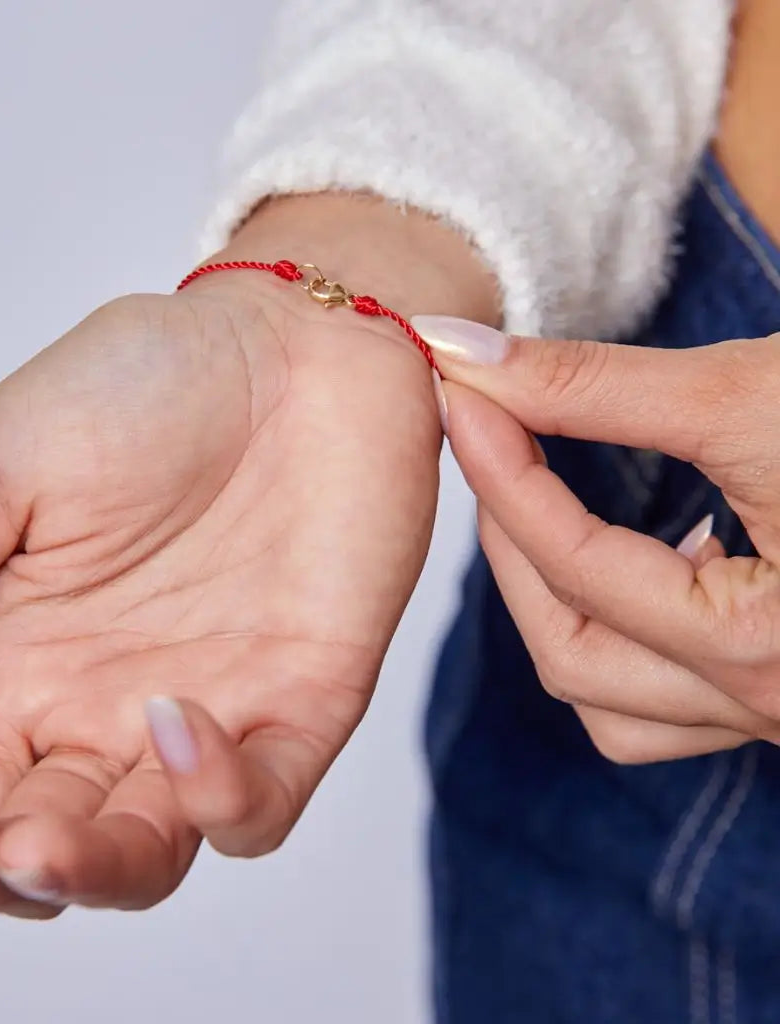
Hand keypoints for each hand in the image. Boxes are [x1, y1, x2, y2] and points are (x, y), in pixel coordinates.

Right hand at [0, 268, 441, 929]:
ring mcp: (217, 711)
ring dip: (95, 871)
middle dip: (0, 880)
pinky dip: (221, 800)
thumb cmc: (142, 384)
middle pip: (53, 851)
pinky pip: (265, 797)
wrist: (293, 338)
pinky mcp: (309, 698)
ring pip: (154, 852)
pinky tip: (173, 726)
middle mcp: (117, 709)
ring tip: (38, 840)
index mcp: (31, 668)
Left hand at [416, 316, 779, 762]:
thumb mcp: (754, 396)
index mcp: (772, 647)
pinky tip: (643, 555)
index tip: (458, 392)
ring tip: (542, 506)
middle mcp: (778, 704)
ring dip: (558, 604)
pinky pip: (669, 698)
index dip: (499, 472)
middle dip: (514, 548)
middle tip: (490, 447)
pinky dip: (625, 632)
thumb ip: (595, 385)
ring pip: (612, 699)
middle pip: (574, 658)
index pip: (575, 567)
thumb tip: (462, 352)